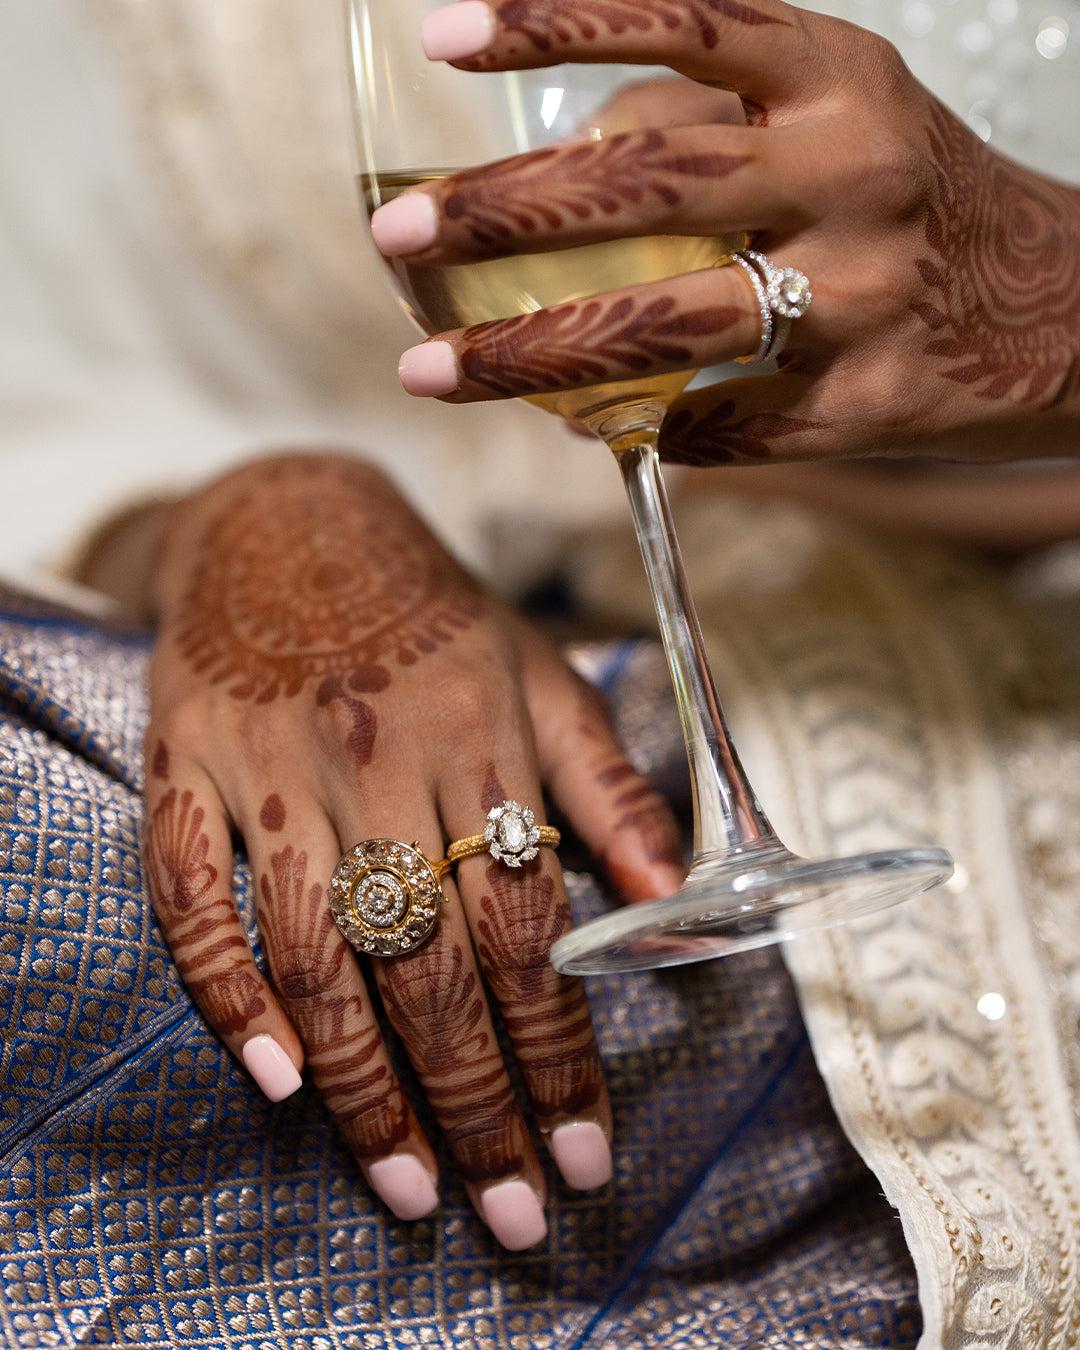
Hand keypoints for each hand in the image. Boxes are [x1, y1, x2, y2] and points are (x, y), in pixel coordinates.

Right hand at [142, 451, 682, 1248]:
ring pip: (316, 950)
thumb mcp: (540, 673)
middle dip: (477, 1100)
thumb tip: (675, 889)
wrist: (289, 526)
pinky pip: (190, 893)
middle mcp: (375, 763)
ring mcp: (272, 771)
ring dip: (363, 1081)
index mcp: (477, 741)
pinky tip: (275, 1074)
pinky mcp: (187, 768)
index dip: (560, 1048)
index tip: (586, 1147)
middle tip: (512, 1209)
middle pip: (429, 963)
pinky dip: (225, 988)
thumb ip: (605, 781)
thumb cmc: (430, 616)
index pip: (527, 927)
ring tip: (408, 1182)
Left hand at [371, 0, 1079, 465]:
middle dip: (503, 211)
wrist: (1064, 313)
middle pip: (648, 187)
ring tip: (431, 371)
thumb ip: (715, 122)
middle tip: (394, 232)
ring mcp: (864, 298)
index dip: (557, 21)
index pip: (686, 24)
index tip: (442, 34)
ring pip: (664, 325)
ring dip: (530, 354)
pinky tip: (602, 427)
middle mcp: (854, 175)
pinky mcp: (869, 407)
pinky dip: (646, 430)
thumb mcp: (841, 119)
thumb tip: (564, 162)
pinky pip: (719, 428)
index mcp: (841, 81)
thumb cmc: (919, 204)